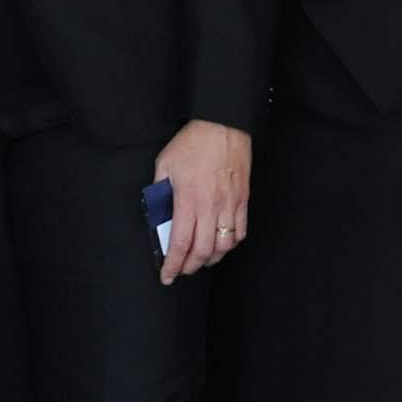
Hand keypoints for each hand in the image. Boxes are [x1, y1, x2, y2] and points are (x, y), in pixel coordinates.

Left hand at [156, 119, 252, 283]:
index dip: (172, 265)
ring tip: (200, 260)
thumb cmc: (193, 143)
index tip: (166, 275)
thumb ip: (160, 191)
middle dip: (190, 267)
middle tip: (181, 270)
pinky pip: (240, 232)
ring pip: (223, 246)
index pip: (179, 243)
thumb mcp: (165, 164)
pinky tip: (221, 244)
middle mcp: (210, 206)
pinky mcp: (242, 200)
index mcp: (188, 199)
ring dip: (211, 259)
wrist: (223, 125)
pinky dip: (230, 244)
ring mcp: (229, 205)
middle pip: (203, 251)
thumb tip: (158, 214)